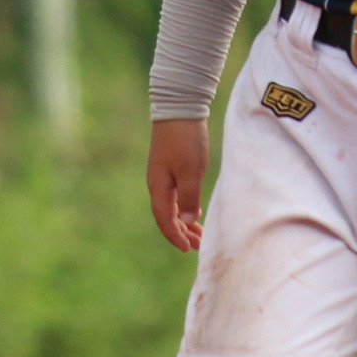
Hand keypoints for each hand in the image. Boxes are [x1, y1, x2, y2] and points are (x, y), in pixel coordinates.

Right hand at [147, 119, 207, 251]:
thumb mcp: (191, 171)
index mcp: (159, 186)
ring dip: (184, 220)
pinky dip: (185, 206)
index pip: (164, 219)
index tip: (188, 249)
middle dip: (182, 232)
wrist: (180, 108)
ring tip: (199, 233)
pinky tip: (194, 211)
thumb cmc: (186, 140)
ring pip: (172, 205)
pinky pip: (175, 194)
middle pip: (167, 215)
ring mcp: (163, 174)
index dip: (176, 236)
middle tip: (198, 246)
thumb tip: (186, 221)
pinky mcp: (171, 165)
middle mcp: (157, 183)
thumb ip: (188, 197)